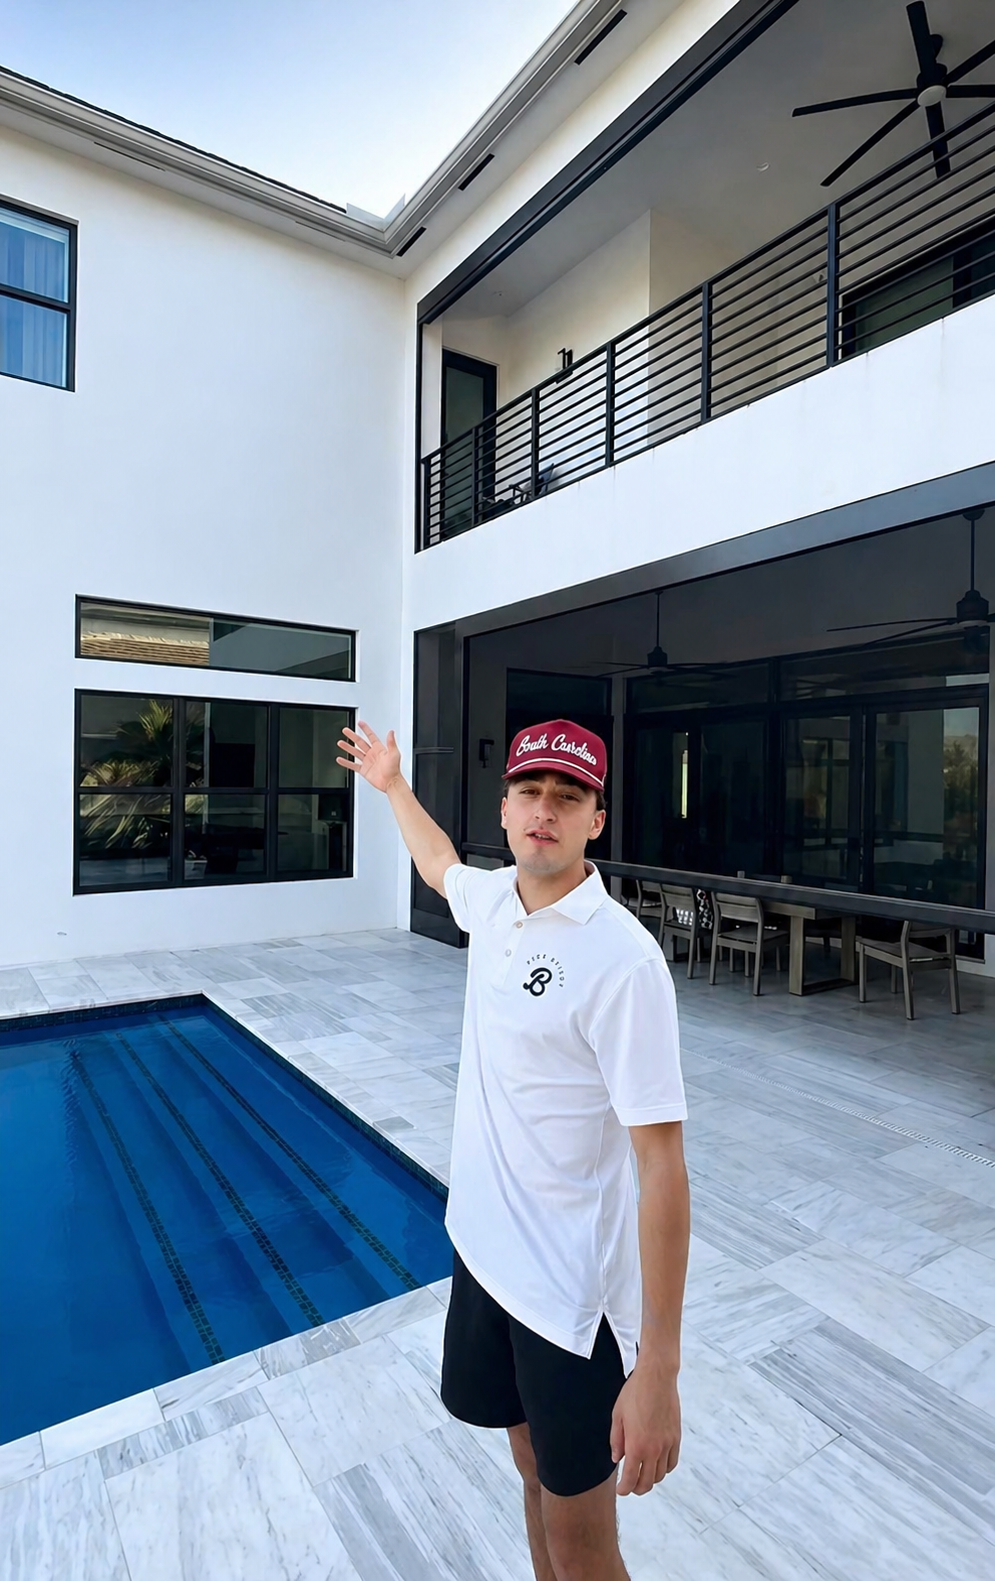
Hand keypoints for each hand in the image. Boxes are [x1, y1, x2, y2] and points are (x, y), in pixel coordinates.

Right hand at [336, 722, 402, 793]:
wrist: (391, 783)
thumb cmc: (394, 770)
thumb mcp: (394, 754)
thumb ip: (391, 742)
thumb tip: (391, 732)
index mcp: (379, 749)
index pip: (370, 736)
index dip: (365, 729)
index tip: (360, 723)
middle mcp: (372, 754)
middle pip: (360, 742)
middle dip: (352, 736)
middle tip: (345, 730)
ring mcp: (367, 762)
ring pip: (355, 752)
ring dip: (347, 747)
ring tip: (340, 743)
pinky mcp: (364, 770)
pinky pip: (353, 765)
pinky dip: (346, 762)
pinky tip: (340, 759)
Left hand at [610, 1363, 680, 1495]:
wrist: (657, 1377)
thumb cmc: (635, 1392)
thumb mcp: (617, 1415)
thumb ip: (616, 1440)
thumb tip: (617, 1458)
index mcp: (636, 1445)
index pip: (630, 1479)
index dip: (624, 1489)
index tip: (621, 1489)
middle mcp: (653, 1449)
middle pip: (647, 1483)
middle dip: (636, 1488)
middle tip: (630, 1486)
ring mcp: (667, 1444)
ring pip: (661, 1475)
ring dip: (651, 1479)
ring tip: (643, 1474)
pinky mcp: (676, 1438)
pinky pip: (672, 1463)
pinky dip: (665, 1469)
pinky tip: (658, 1464)